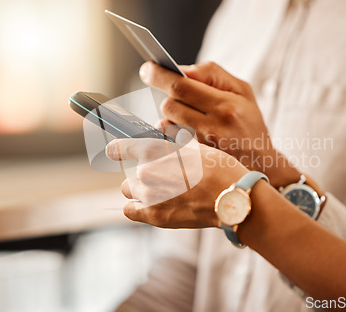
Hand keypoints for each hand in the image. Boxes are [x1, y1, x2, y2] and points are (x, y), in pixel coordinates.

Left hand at [106, 129, 248, 227]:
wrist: (232, 198)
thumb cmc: (219, 168)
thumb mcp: (196, 145)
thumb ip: (172, 138)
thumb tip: (160, 128)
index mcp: (154, 150)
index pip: (121, 147)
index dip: (117, 149)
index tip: (112, 151)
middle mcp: (146, 172)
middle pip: (132, 172)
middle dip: (144, 173)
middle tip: (166, 176)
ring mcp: (149, 196)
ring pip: (131, 190)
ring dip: (141, 189)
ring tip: (165, 191)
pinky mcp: (154, 216)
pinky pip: (131, 210)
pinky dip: (138, 207)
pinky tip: (154, 204)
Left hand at [140, 61, 300, 186]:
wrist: (261, 163)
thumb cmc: (250, 122)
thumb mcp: (242, 90)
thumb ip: (212, 74)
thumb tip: (181, 69)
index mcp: (226, 106)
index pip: (181, 86)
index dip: (159, 75)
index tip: (147, 69)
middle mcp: (213, 128)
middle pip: (169, 105)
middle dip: (170, 97)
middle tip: (182, 98)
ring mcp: (201, 149)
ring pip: (166, 124)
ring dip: (171, 117)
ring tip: (190, 119)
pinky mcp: (193, 162)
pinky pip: (168, 142)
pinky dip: (171, 134)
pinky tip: (186, 135)